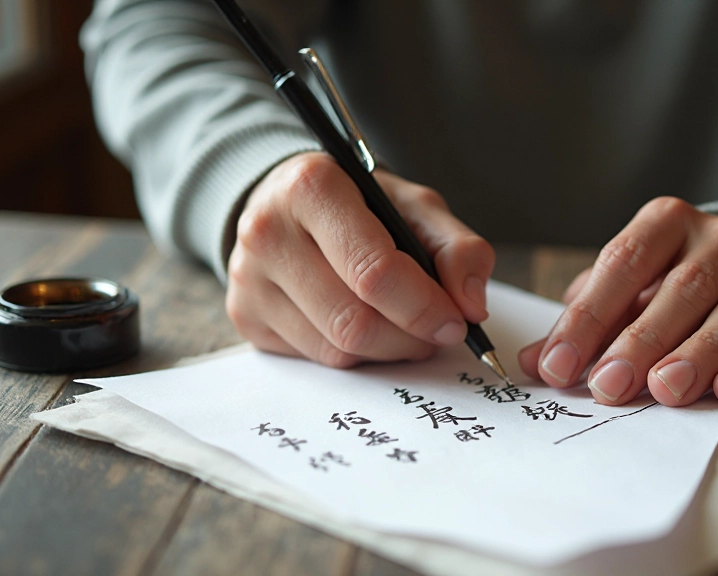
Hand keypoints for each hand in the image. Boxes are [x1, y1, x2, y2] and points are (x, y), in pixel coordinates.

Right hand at [226, 152, 493, 366]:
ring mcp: (248, 278)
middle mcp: (267, 230)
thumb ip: (458, 249)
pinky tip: (367, 326)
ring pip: (337, 349)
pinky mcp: (245, 315)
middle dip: (411, 337)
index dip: (425, 307)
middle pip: (355, 321)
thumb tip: (472, 308)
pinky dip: (356, 355)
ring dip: (389, 350)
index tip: (457, 322)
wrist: (292, 204)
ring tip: (407, 327)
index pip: (374, 270)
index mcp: (312, 186)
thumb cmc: (363, 205)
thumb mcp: (416, 208)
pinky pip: (316, 359)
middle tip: (439, 332)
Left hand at [518, 197, 717, 407]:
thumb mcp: (636, 282)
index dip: (588, 318)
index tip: (558, 366)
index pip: (622, 264)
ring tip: (666, 390)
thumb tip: (537, 363)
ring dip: (701, 350)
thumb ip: (589, 316)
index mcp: (667, 222)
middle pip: (681, 288)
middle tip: (607, 387)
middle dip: (640, 341)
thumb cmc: (687, 275)